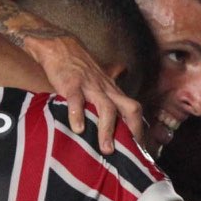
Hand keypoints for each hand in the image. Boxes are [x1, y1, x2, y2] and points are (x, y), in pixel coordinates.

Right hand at [26, 33, 142, 154]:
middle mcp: (107, 89)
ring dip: (107, 130)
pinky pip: (77, 100)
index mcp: (114, 91)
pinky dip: (78, 115)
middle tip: (130, 153)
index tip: (141, 151)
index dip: (140, 131)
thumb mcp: (100, 81)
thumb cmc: (80, 68)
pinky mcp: (71, 84)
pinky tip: (77, 130)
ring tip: (106, 149)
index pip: (135, 111)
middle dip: (133, 131)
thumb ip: (110, 94)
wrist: (59, 47)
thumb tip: (122, 107)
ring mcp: (90, 86)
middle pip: (130, 108)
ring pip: (106, 108)